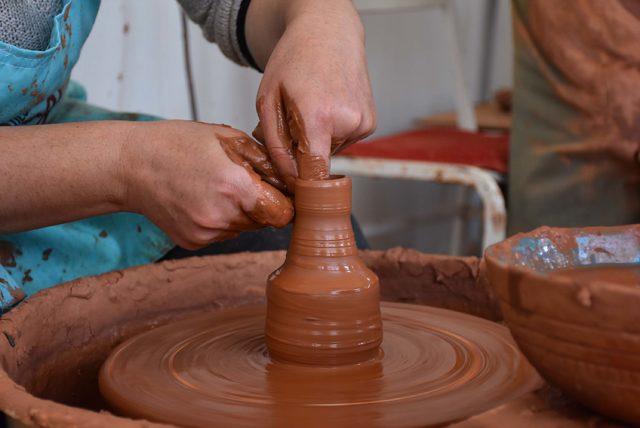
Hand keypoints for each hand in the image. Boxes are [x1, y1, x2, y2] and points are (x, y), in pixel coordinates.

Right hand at [122, 120, 292, 249]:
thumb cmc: (177, 144)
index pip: (283, 214)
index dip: (286, 202)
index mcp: (234, 187)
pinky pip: (224, 233)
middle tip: (241, 180)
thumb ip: (266, 162)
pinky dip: (222, 219)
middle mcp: (222, 217)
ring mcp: (206, 233)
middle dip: (262, 204)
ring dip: (241, 212)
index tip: (281, 191)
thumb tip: (292, 181)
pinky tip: (203, 199)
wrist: (130, 166)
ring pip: (245, 228)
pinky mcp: (194, 242)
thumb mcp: (227, 138)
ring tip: (217, 187)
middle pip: (265, 222)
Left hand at [248, 0, 375, 186]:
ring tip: (312, 109)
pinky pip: (344, 142)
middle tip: (293, 122)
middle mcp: (347, 122)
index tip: (289, 186)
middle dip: (301, 153)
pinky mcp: (370, 124)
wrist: (328, 33)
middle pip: (318, 163)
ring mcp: (363, 123)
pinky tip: (328, 108)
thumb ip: (274, 144)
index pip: (312, 173)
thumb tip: (287, 179)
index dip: (298, 184)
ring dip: (317, 142)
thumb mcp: (267, 100)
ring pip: (331, 153)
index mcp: (318, 116)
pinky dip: (332, 133)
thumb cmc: (294, 60)